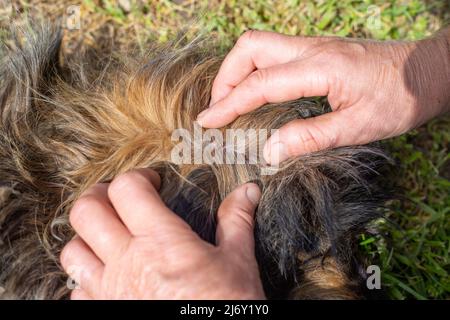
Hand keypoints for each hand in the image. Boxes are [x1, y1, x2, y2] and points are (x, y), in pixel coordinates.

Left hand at [60, 168, 264, 299]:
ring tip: (108, 234)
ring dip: (86, 236)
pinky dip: (87, 277)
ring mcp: (110, 292)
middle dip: (99, 195)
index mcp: (161, 241)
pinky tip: (109, 275)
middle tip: (118, 197)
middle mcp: (127, 262)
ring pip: (72, 250)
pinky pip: (77, 290)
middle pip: (86, 212)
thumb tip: (248, 191)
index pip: (127, 189)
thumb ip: (236, 220)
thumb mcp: (238, 261)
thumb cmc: (227, 306)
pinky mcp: (104, 313)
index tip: (153, 181)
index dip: (138, 176)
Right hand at [196, 30, 449, 163]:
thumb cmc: (400, 98)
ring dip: (238, 71)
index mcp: (319, 68)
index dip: (228, 104)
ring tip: (231, 101)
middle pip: (250, 48)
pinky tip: (257, 91)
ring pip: (260, 45)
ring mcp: (314, 45)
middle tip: (218, 109)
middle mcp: (311, 49)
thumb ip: (309, 137)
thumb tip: (269, 150)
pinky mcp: (318, 50)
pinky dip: (255, 70)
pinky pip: (274, 52)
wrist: (430, 71)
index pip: (260, 83)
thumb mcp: (357, 127)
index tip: (207, 123)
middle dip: (226, 77)